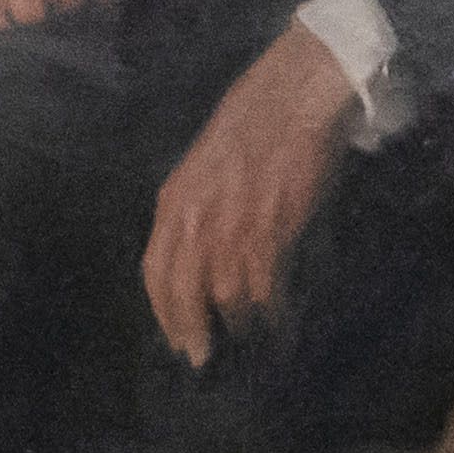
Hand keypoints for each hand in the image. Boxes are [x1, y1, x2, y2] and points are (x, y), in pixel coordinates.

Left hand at [140, 26, 357, 363]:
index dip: (165, 311)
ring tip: (251, 337)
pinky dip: (273, 312)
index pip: (157, 271)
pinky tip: (281, 322)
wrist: (297, 94)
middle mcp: (195, 219)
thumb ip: (198, 206)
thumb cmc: (257, 119)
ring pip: (226, 296)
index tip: (177, 336)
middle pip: (183, 294)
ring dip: (240, 323)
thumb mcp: (206, 163)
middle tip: (205, 358)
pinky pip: (266, 289)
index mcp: (175, 200)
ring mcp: (232, 227)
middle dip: (193, 332)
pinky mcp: (271, 231)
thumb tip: (202, 249)